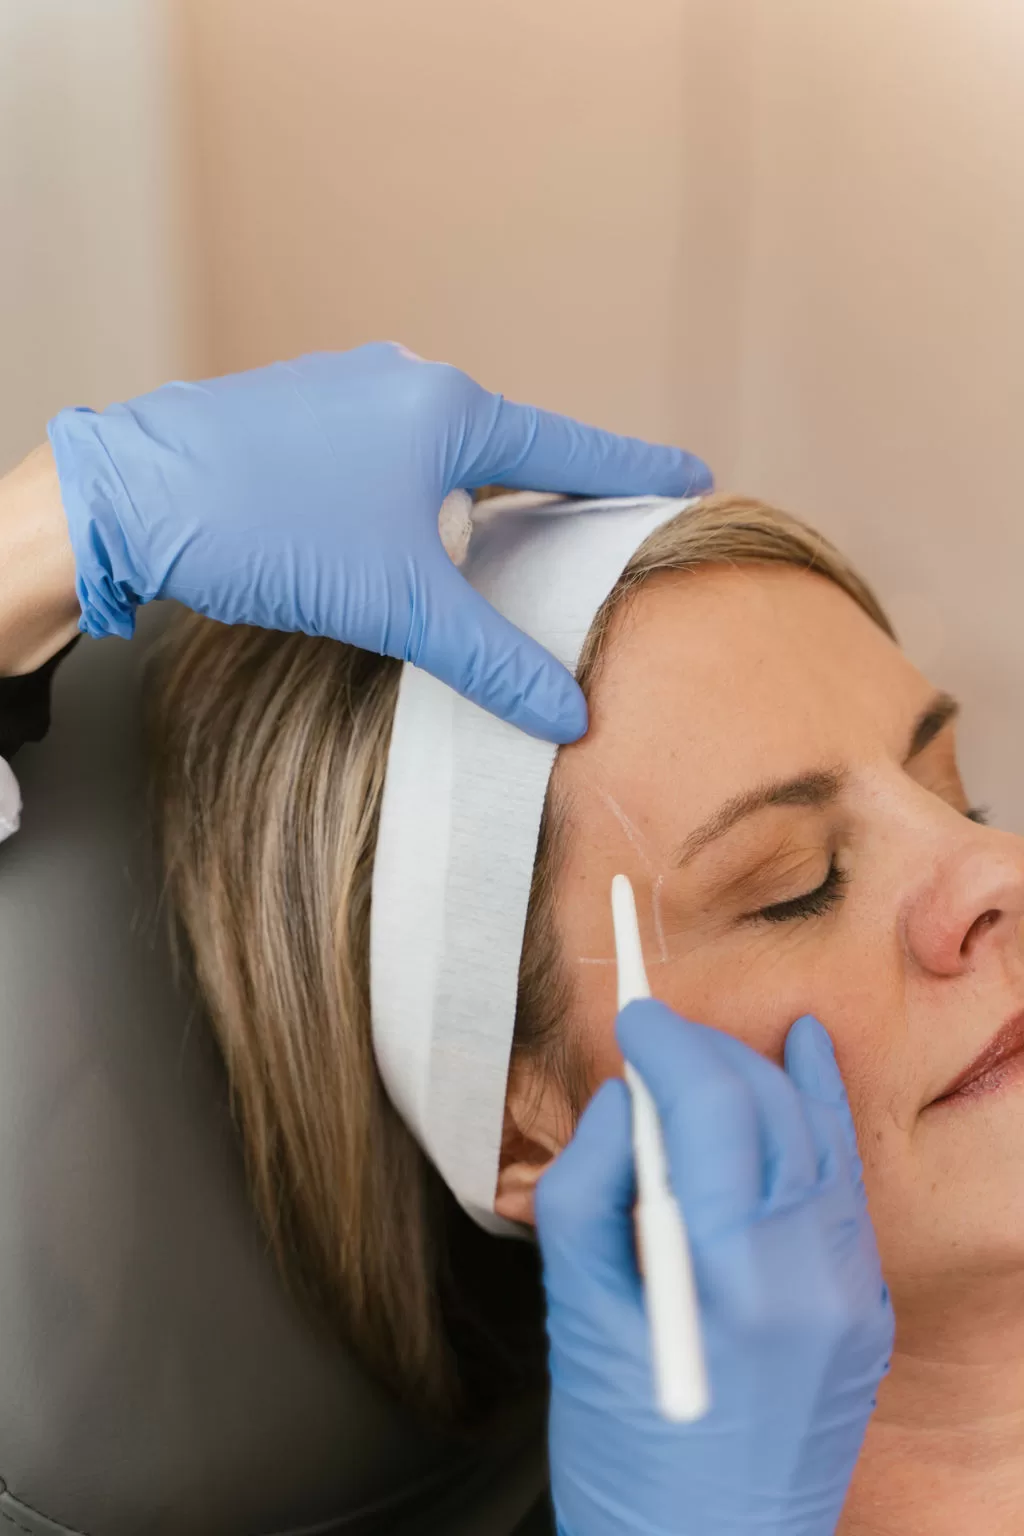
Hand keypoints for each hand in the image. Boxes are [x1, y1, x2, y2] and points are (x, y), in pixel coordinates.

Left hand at [47, 342, 710, 741]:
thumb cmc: (272, 528)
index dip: (636, 469)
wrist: (131, 497)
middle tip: (594, 529)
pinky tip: (400, 538)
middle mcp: (405, 384)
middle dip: (551, 492)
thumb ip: (490, 659)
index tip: (691, 471)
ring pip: (442, 453)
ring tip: (494, 550)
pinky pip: (389, 456)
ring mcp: (346, 393)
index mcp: (449, 409)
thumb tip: (567, 714)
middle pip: (509, 446)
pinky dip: (416, 498)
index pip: (571, 445)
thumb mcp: (399, 603)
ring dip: (473, 501)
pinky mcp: (298, 417)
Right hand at [537, 1004, 893, 1535]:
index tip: (631, 1018)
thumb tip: (623, 1101)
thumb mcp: (575, 1317)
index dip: (666, 1045)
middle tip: (652, 1042)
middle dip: (705, 1053)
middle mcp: (809, 1274)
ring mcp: (851, 1293)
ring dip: (759, 1075)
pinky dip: (820, 1115)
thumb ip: (588, 1186)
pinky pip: (844, 1183)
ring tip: (708, 1050)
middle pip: (766, 1105)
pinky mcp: (866, 1310)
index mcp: (730, 1278)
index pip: (710, 1105)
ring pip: (815, 1132)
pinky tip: (805, 1060)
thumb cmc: (624, 1458)